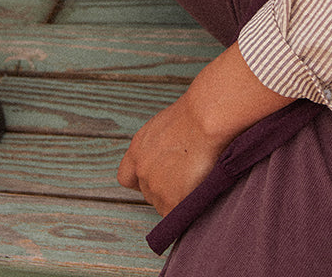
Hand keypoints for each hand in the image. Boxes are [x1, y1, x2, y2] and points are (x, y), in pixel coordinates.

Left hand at [117, 97, 224, 216]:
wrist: (204, 119)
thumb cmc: (194, 114)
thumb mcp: (167, 125)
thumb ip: (160, 145)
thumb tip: (171, 152)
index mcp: (138, 149)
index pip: (127, 177)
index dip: (141, 180)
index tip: (157, 177)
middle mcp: (141, 170)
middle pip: (149, 192)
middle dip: (165, 189)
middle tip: (186, 177)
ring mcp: (154, 187)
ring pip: (164, 205)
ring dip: (178, 199)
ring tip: (198, 180)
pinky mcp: (171, 201)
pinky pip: (178, 215)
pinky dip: (188, 209)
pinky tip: (201, 194)